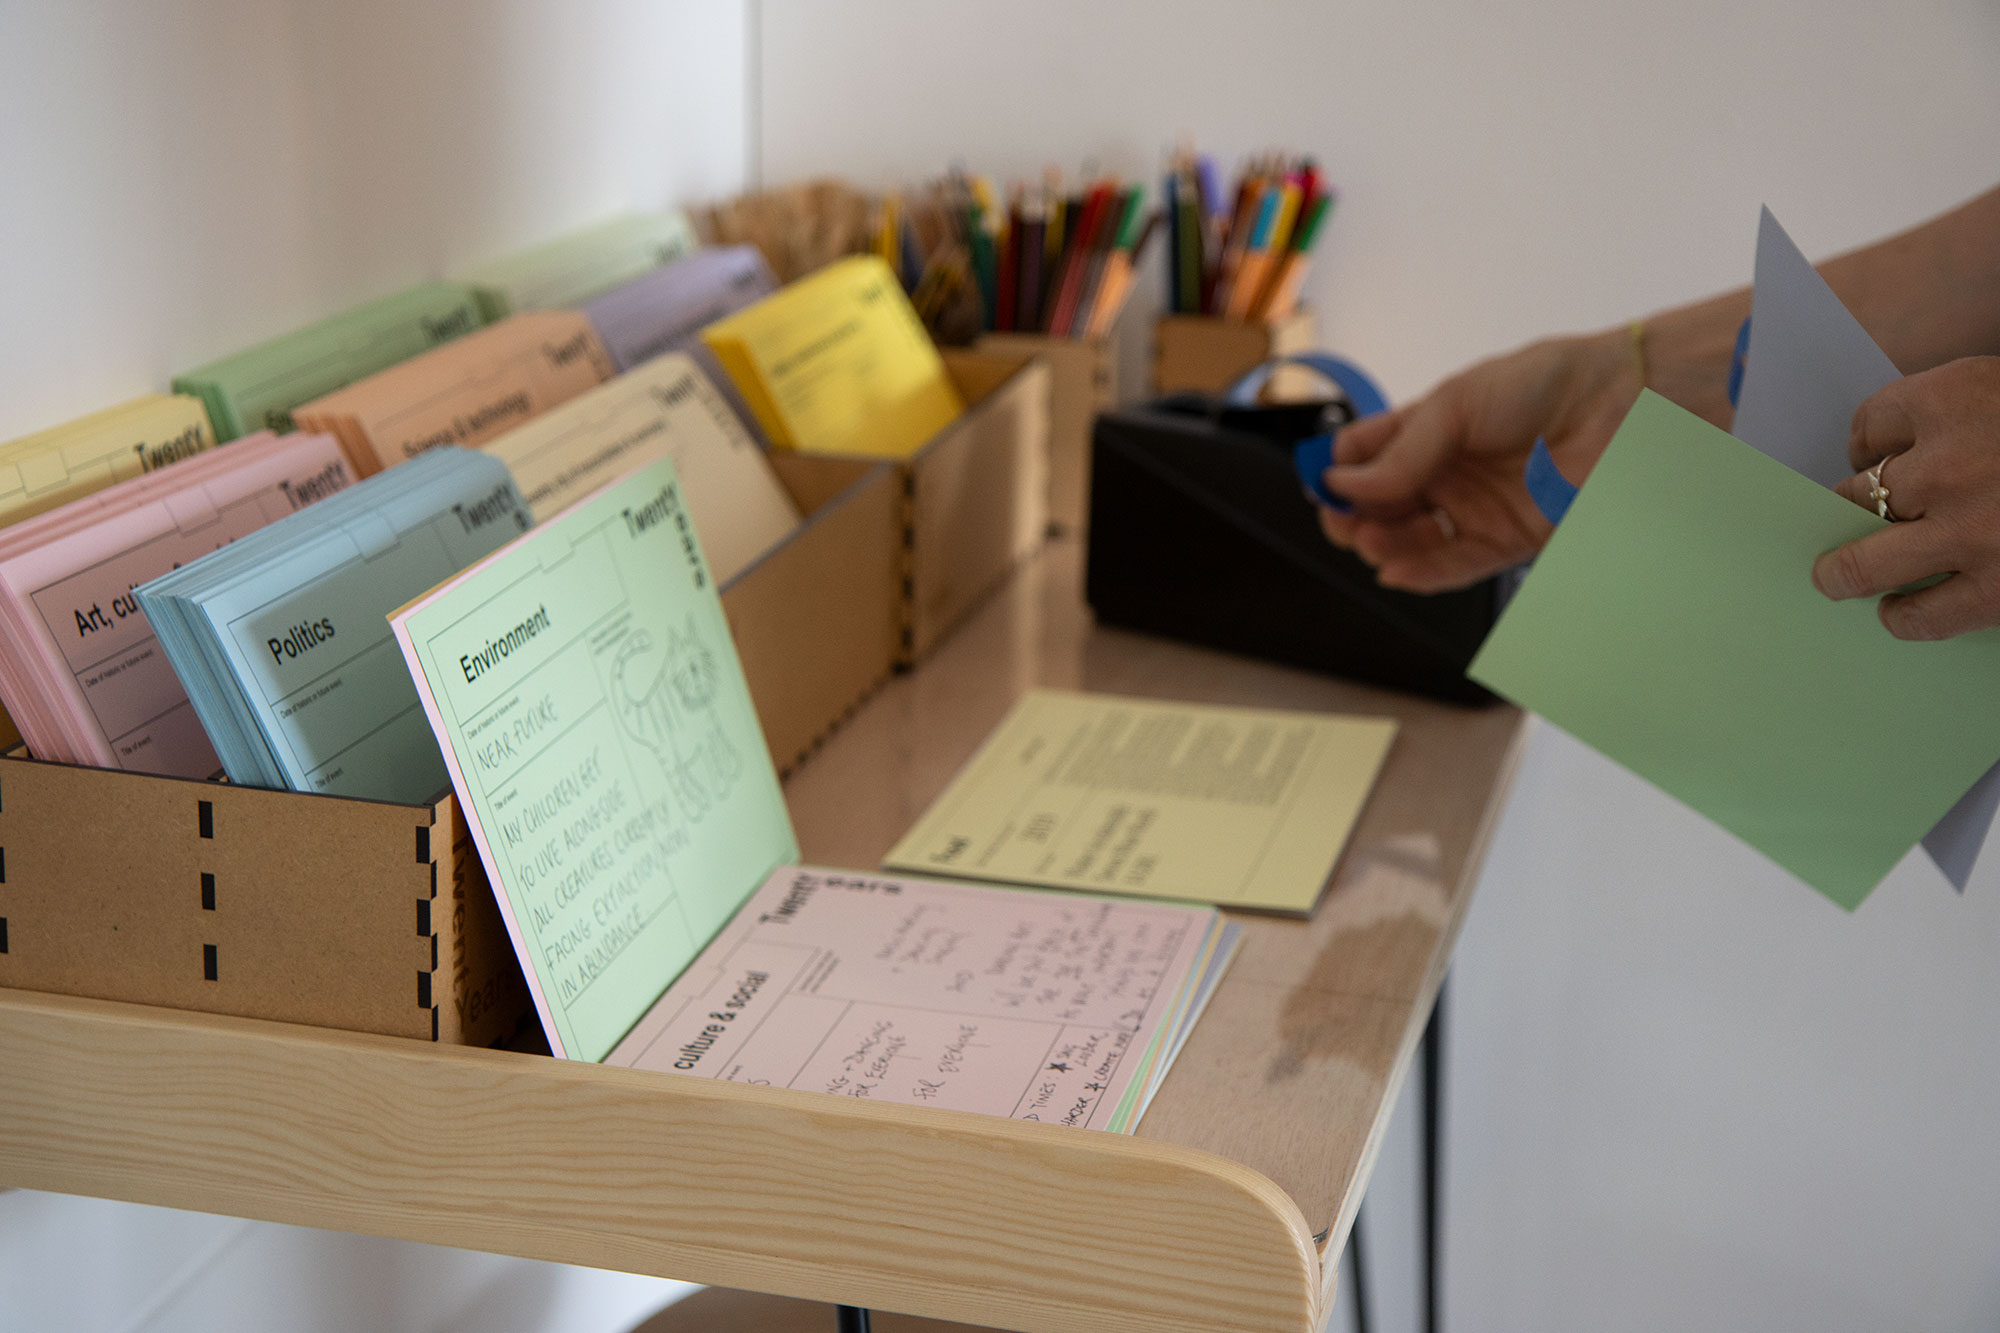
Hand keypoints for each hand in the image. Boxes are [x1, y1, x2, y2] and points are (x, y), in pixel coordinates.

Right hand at [1316, 328, 1640, 590]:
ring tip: (1369, 540)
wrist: (1620, 407)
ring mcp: (1475, 509)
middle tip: (1340, 519)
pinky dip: (1421, 575)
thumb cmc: (1544, 385)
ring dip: (1382, 545)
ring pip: (1411, 541)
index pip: (1366, 457)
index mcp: (1429, 430)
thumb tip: (1344, 485)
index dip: (1337, 471)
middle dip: (1352, 516)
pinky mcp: (1507, 541)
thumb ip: (1402, 452)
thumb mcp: (1455, 405)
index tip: (1319, 482)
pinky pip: (1454, 567)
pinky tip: (1394, 571)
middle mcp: (1448, 472)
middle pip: (1381, 506)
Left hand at [1813, 356, 1999, 638]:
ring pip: (1865, 562)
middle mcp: (1951, 464)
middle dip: (1843, 509)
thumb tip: (1885, 461)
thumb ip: (1958, 417)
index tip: (1869, 455)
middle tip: (1837, 522)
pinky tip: (1898, 613)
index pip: (1870, 423)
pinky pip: (1923, 615)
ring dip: (1845, 572)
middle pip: (1856, 494)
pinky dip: (1903, 616)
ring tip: (1836, 579)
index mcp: (1957, 399)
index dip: (1867, 442)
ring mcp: (1972, 532)